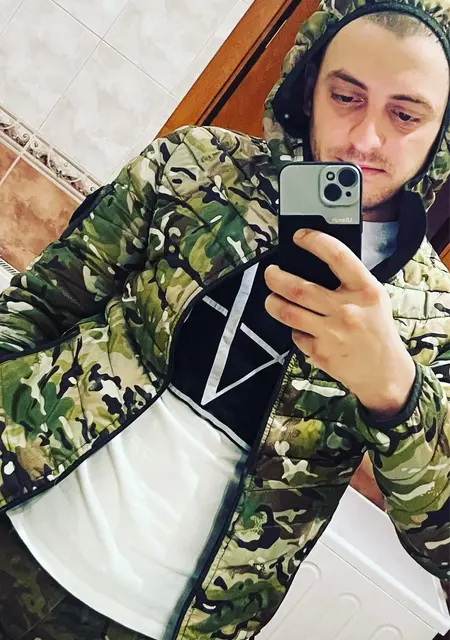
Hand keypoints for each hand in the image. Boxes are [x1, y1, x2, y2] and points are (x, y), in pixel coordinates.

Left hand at [264, 229, 415, 417]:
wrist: (384, 373)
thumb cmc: (376, 330)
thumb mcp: (374, 299)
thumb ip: (350, 281)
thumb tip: (314, 262)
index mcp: (366, 291)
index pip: (337, 256)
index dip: (315, 241)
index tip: (300, 236)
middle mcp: (347, 310)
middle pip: (299, 288)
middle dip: (276, 277)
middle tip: (270, 273)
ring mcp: (331, 333)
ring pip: (287, 312)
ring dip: (272, 302)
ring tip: (271, 297)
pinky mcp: (319, 352)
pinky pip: (295, 334)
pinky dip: (294, 329)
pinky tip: (301, 327)